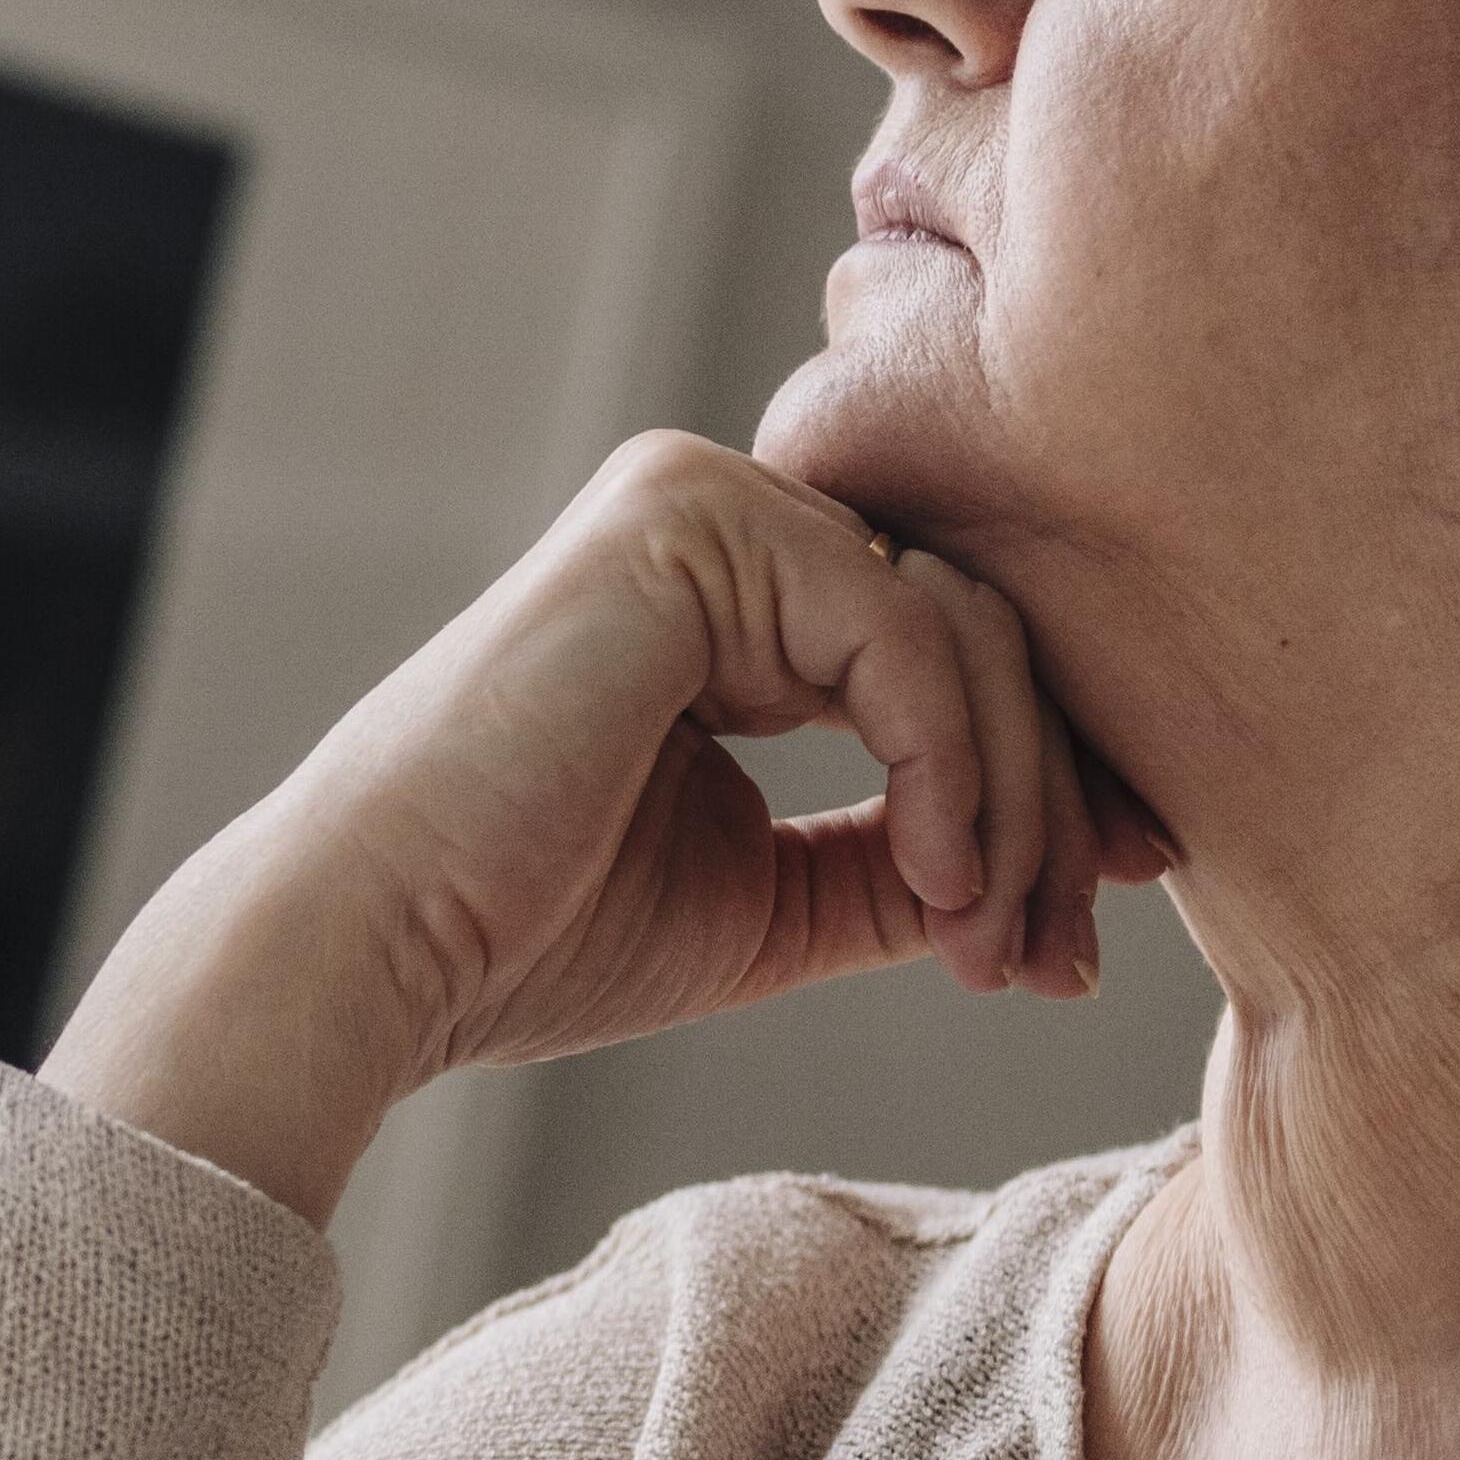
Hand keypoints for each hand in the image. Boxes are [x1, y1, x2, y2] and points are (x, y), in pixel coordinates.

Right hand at [44, 431, 1163, 1215]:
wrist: (381, 950)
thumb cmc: (532, 937)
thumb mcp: (775, 898)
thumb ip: (903, 858)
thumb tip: (1066, 868)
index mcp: (734, 592)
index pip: (953, 658)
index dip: (1041, 794)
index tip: (1078, 941)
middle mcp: (725, 518)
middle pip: (982, 631)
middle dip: (1047, 808)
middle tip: (1060, 959)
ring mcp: (702, 500)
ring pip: (965, 628)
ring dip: (1010, 806)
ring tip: (989, 945)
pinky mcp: (687, 519)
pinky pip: (903, 632)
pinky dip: (950, 767)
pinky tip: (933, 881)